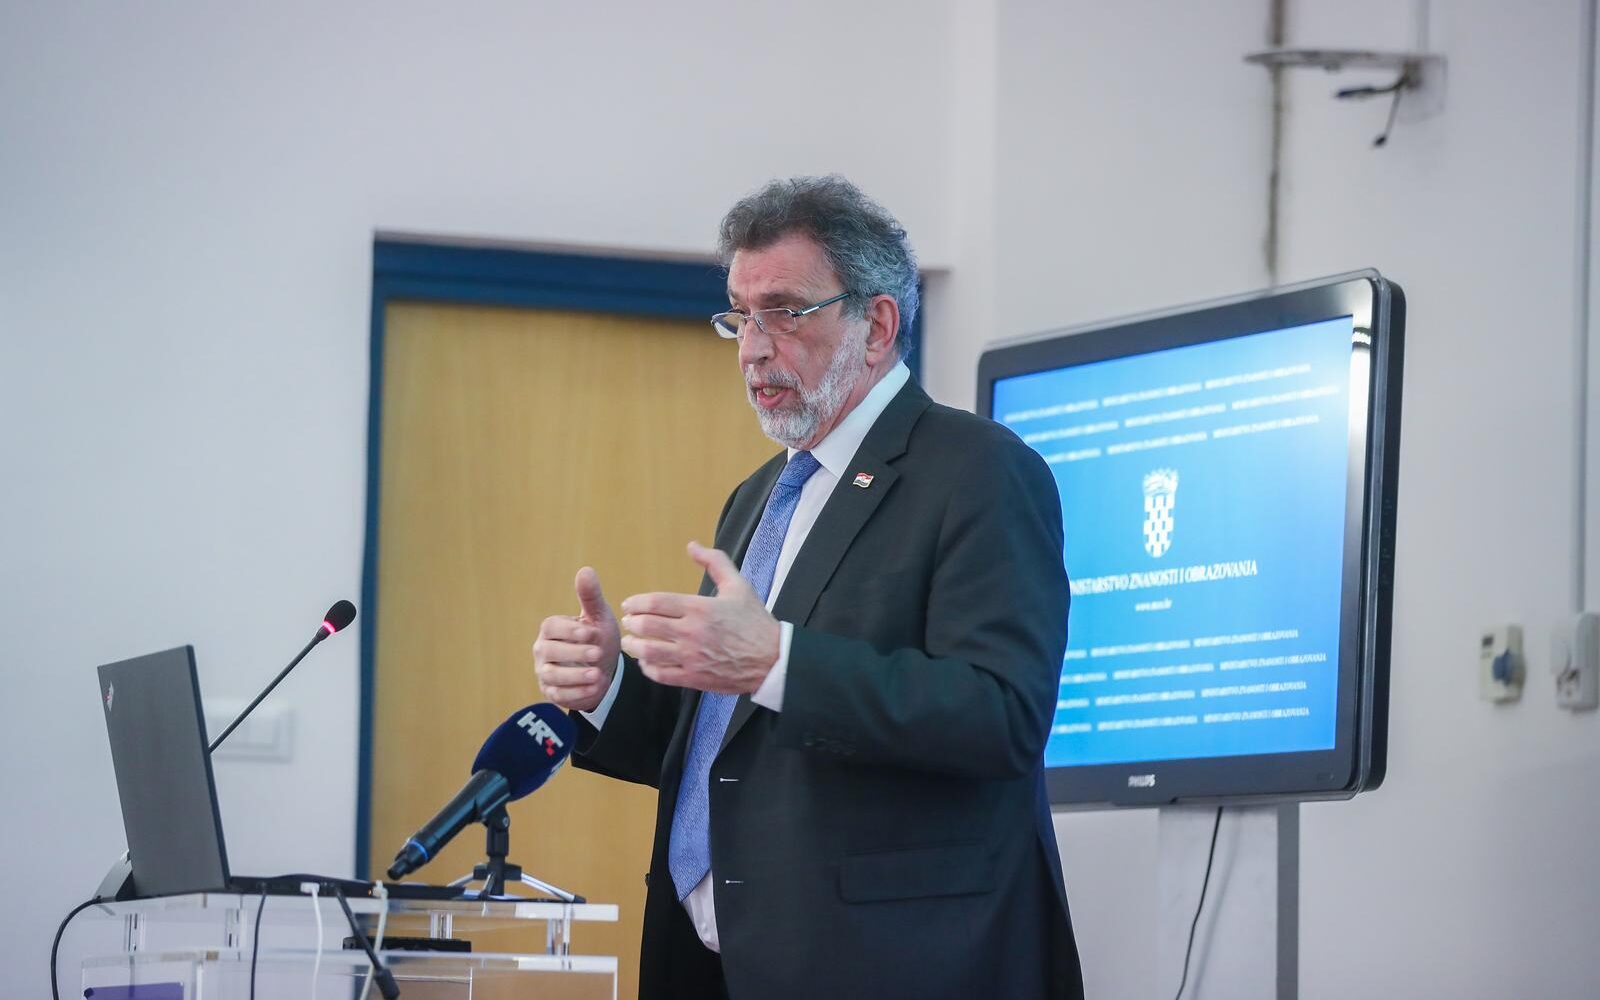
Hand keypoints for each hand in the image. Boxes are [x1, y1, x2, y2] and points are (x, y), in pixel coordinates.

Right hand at [533, 567, 620, 711]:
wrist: (604, 668)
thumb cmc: (597, 638)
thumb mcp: (598, 617)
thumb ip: (590, 596)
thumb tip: (585, 570)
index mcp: (552, 629)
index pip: (551, 627)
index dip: (569, 630)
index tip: (591, 632)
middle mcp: (543, 650)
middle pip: (550, 651)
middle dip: (575, 652)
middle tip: (598, 653)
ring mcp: (546, 672)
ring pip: (552, 675)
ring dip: (575, 676)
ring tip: (598, 674)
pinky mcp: (552, 693)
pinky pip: (558, 695)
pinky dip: (577, 693)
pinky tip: (595, 688)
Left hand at [620, 541, 779, 694]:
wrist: (772, 659)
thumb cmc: (754, 621)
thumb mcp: (738, 585)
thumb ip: (715, 562)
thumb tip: (692, 546)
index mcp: (700, 608)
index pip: (655, 603)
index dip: (636, 603)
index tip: (629, 604)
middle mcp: (692, 632)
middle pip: (646, 626)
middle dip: (631, 623)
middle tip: (629, 621)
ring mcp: (691, 657)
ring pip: (648, 652)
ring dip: (633, 646)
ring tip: (630, 642)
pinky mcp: (693, 678)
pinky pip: (660, 674)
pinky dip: (648, 667)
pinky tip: (647, 661)